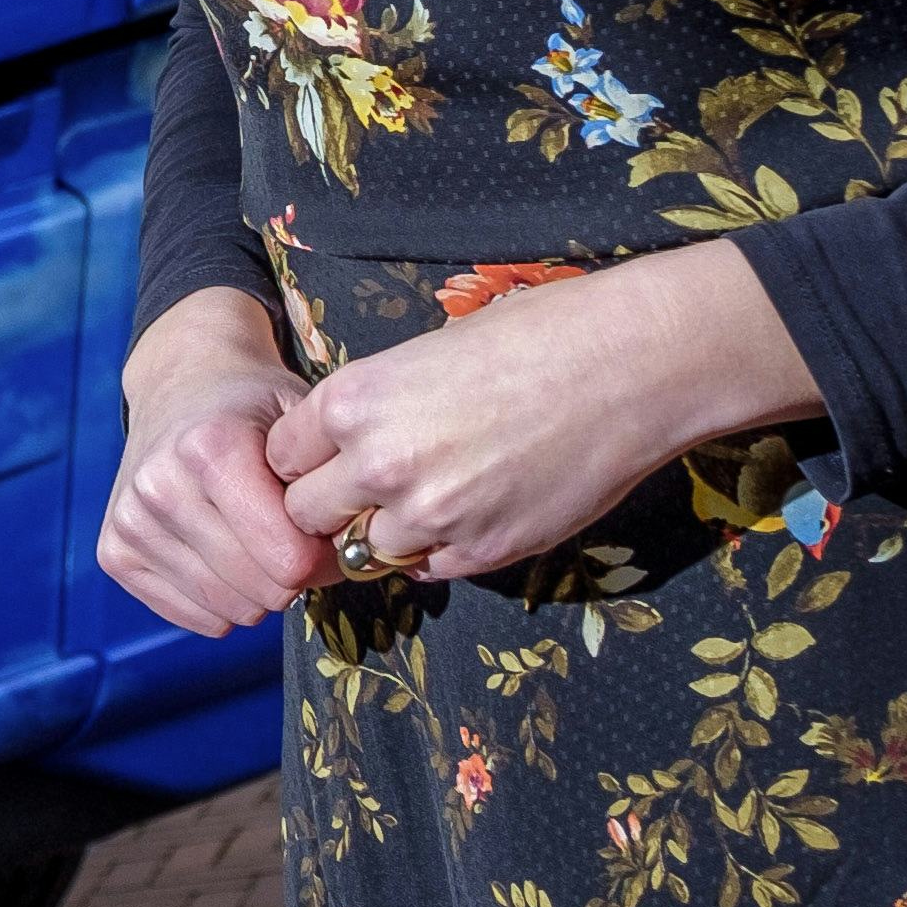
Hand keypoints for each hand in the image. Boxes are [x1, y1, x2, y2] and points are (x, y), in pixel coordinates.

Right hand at [99, 285, 327, 633]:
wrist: (183, 383)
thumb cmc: (255, 408)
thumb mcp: (304, 421)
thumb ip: (329, 483)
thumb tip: (348, 556)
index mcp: (210, 448)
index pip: (290, 560)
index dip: (324, 556)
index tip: (325, 532)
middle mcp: (159, 485)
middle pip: (262, 592)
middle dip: (293, 577)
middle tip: (296, 542)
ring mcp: (130, 521)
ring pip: (229, 612)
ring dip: (259, 590)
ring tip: (259, 543)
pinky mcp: (114, 551)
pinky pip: (195, 619)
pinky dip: (222, 601)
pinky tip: (223, 555)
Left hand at [264, 242, 821, 582]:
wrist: (628, 366)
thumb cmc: (532, 337)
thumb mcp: (424, 354)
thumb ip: (374, 409)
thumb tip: (346, 447)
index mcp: (353, 401)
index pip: (278, 458)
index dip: (300, 461)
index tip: (324, 459)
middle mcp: (378, 465)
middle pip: (306, 516)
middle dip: (327, 507)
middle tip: (363, 491)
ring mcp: (431, 516)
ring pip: (366, 552)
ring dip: (384, 533)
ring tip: (427, 498)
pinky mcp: (482, 551)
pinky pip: (428, 569)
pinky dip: (437, 550)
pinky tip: (470, 510)